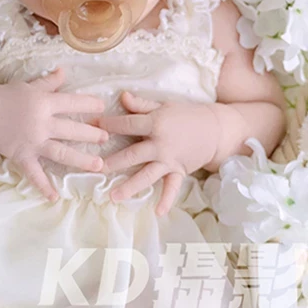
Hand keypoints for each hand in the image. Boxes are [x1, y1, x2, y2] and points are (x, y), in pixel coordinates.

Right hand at [0, 66, 108, 201]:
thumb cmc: (5, 97)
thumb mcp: (29, 86)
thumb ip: (49, 82)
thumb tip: (64, 71)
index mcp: (44, 103)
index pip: (72, 102)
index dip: (89, 104)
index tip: (102, 107)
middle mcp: (41, 123)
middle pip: (72, 130)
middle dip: (91, 134)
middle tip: (106, 138)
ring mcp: (32, 141)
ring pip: (61, 152)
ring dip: (81, 160)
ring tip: (98, 166)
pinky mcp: (22, 156)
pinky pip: (34, 173)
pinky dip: (43, 186)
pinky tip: (54, 197)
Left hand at [94, 91, 222, 216]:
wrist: (215, 128)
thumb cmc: (186, 115)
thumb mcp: (163, 106)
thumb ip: (141, 105)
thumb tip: (121, 96)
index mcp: (155, 123)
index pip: (127, 124)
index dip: (109, 124)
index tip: (91, 126)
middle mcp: (160, 144)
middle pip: (132, 154)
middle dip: (113, 162)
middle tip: (95, 168)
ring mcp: (169, 160)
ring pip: (146, 175)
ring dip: (130, 186)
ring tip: (113, 196)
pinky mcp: (179, 171)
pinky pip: (172, 187)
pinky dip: (167, 200)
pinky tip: (158, 211)